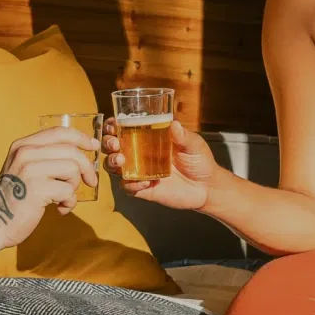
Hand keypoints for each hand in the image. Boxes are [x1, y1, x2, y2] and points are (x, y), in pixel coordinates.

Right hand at [0, 127, 99, 249]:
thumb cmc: (15, 198)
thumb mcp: (24, 168)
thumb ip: (45, 157)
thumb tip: (82, 150)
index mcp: (22, 145)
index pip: (59, 132)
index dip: (81, 137)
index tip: (93, 146)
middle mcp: (25, 153)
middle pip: (71, 151)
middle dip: (86, 168)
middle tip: (90, 182)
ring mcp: (30, 169)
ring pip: (72, 169)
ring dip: (74, 187)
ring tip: (63, 197)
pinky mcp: (37, 189)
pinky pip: (68, 191)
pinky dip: (69, 203)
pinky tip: (59, 209)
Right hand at [102, 118, 216, 211]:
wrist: (207, 188)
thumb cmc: (200, 161)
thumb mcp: (194, 145)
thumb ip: (184, 136)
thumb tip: (174, 124)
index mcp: (148, 139)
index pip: (124, 129)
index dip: (113, 126)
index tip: (112, 124)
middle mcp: (139, 154)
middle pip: (113, 147)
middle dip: (108, 143)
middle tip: (115, 144)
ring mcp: (139, 172)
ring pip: (114, 167)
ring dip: (112, 162)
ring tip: (121, 161)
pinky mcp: (143, 189)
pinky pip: (127, 187)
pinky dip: (130, 184)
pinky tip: (143, 183)